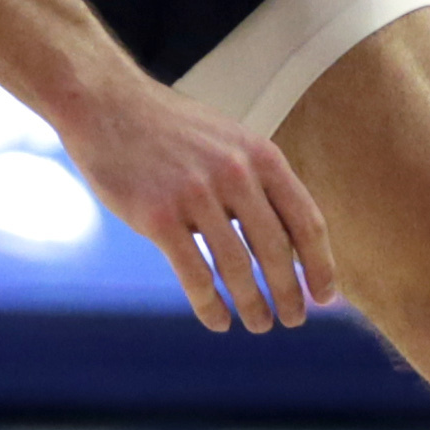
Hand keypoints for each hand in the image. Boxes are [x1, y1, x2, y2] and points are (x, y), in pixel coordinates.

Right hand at [61, 83, 333, 334]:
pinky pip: (194, 274)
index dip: (321, 266)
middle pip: (276, 251)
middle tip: (293, 321)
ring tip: (259, 324)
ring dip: (253, 305)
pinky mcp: (158, 216)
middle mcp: (235, 174)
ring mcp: (195, 195)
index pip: (306, 222)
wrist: (105, 104)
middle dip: (290, 294)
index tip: (325, 297)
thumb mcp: (228, 140)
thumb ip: (258, 180)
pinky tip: (218, 321)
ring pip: (237, 268)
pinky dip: (210, 306)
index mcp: (261, 156)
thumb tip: (290, 237)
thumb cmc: (169, 128)